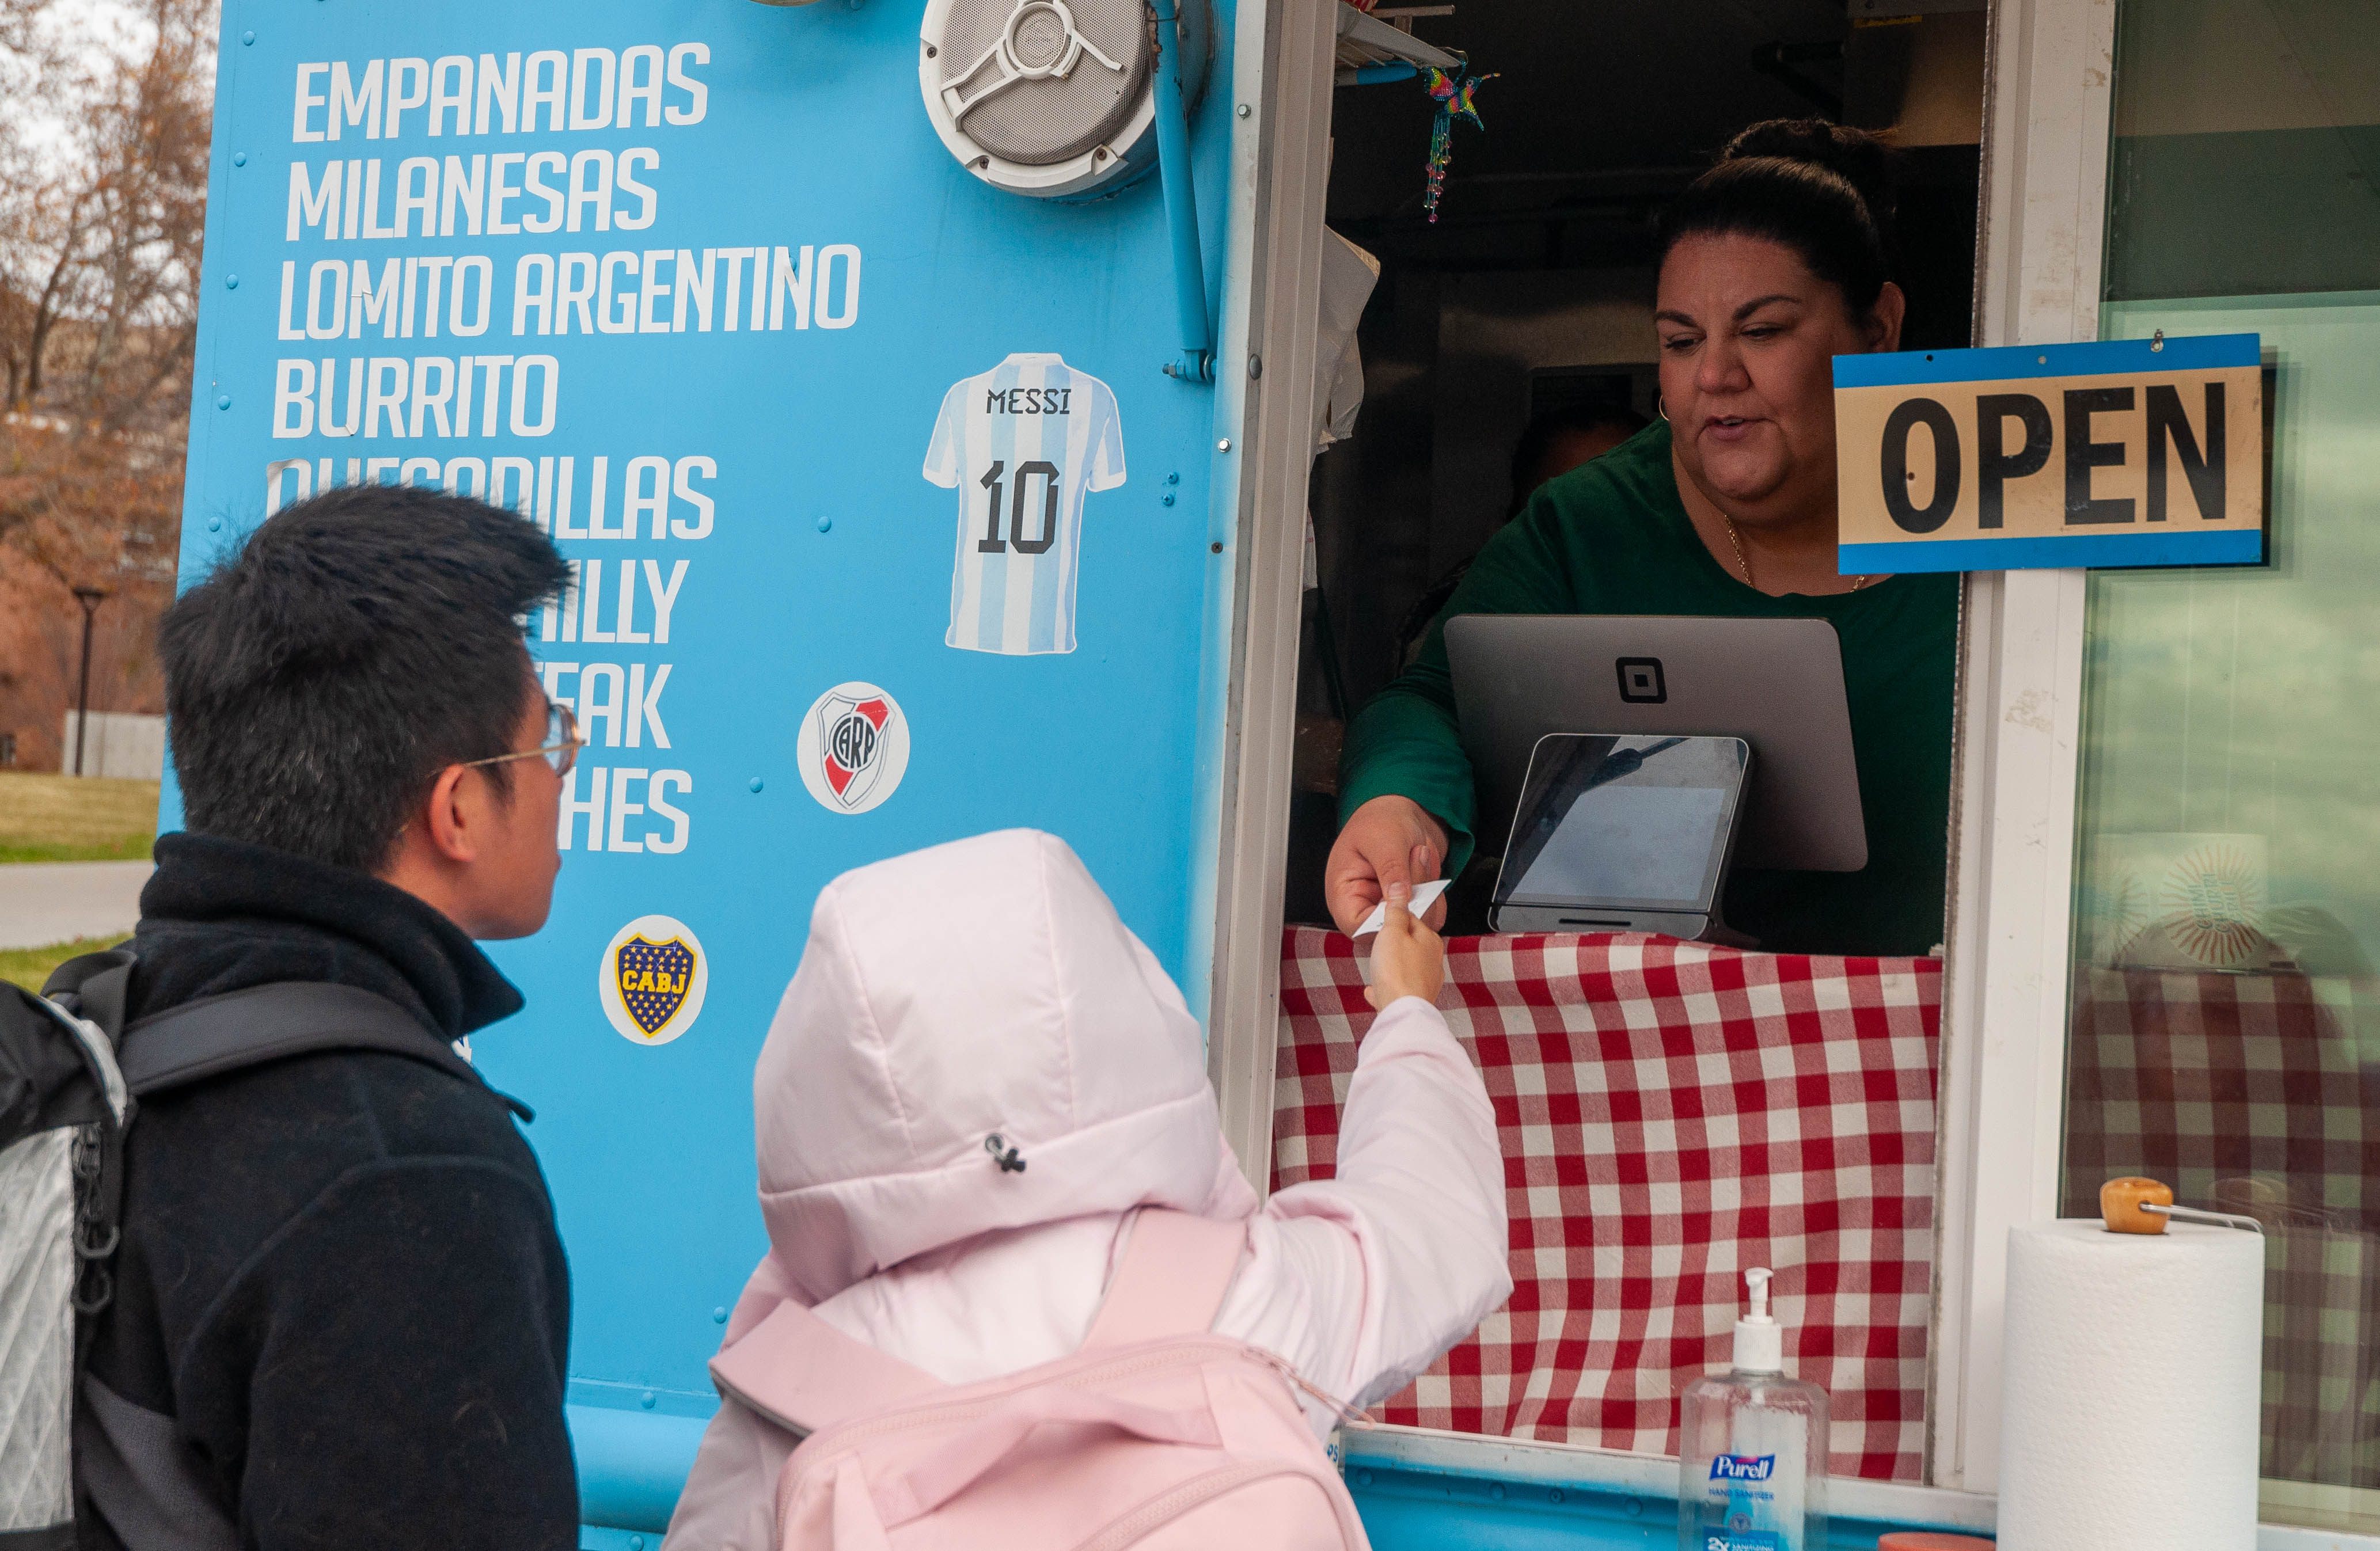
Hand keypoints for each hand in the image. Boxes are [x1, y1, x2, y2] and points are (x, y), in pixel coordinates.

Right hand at [1325, 794, 1451, 935]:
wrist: (1402, 812)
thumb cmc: (1380, 820)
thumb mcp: (1384, 839)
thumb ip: (1391, 870)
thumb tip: (1400, 900)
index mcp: (1344, 894)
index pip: (1358, 926)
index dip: (1382, 921)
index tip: (1403, 899)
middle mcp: (1365, 907)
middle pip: (1389, 932)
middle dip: (1411, 904)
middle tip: (1417, 862)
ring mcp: (1390, 910)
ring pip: (1414, 927)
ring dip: (1426, 896)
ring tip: (1419, 856)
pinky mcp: (1411, 908)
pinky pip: (1431, 918)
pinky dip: (1437, 898)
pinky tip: (1427, 870)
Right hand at [1364, 881, 1445, 1010]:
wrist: (1402, 1011)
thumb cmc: (1397, 972)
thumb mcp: (1392, 933)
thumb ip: (1395, 912)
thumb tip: (1400, 891)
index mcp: (1430, 940)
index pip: (1412, 918)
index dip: (1393, 917)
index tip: (1381, 919)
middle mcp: (1433, 960)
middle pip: (1409, 943)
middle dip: (1392, 943)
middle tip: (1377, 944)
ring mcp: (1426, 981)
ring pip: (1405, 966)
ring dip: (1390, 965)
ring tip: (1377, 967)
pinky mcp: (1417, 998)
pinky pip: (1400, 987)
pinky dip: (1388, 985)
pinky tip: (1376, 989)